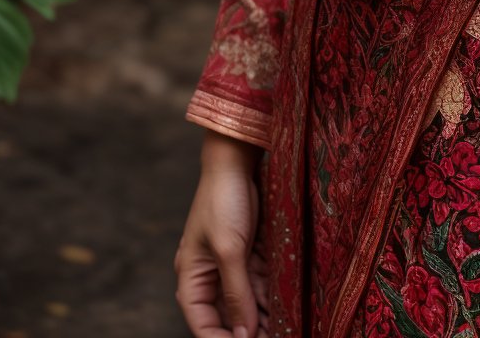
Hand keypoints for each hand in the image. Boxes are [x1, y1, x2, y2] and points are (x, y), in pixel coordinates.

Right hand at [175, 133, 267, 337]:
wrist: (236, 159)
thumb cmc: (223, 200)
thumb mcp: (230, 250)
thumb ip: (236, 294)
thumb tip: (243, 335)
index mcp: (192, 278)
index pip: (203, 324)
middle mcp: (208, 275)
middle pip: (226, 316)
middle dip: (248, 329)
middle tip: (276, 336)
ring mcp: (229, 264)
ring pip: (245, 302)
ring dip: (263, 315)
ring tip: (284, 328)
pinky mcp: (248, 252)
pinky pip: (258, 283)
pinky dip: (270, 295)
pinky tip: (287, 308)